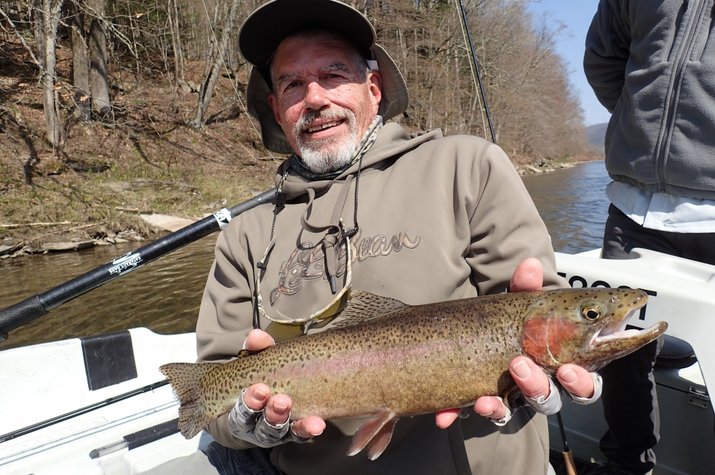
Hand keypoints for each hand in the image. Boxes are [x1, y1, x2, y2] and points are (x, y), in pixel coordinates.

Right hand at [227, 329, 325, 445]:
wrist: (270, 390)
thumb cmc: (259, 376)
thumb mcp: (255, 361)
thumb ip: (256, 349)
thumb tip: (256, 336)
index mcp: (242, 412)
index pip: (241, 413)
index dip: (249, 403)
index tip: (259, 389)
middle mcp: (257, 426)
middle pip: (261, 426)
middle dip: (271, 413)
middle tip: (281, 400)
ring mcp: (277, 431)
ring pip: (279, 431)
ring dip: (287, 418)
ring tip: (294, 406)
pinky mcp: (294, 433)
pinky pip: (300, 434)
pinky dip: (307, 429)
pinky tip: (316, 424)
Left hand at [435, 258, 599, 428]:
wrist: (478, 330)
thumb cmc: (515, 321)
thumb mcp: (519, 303)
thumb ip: (525, 287)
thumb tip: (530, 265)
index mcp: (562, 364)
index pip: (583, 381)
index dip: (580, 382)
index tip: (566, 370)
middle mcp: (541, 386)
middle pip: (551, 401)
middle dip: (539, 388)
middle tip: (521, 367)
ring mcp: (512, 397)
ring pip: (513, 412)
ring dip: (501, 407)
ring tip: (487, 397)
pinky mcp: (486, 402)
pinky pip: (477, 412)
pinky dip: (463, 412)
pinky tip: (448, 414)